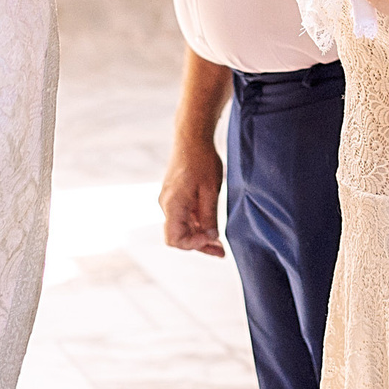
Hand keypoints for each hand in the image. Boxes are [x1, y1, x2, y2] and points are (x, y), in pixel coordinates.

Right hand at [159, 142, 224, 257]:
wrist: (192, 137)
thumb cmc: (202, 160)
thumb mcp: (210, 190)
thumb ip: (209, 216)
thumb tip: (211, 238)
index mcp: (173, 204)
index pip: (175, 239)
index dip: (194, 245)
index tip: (212, 239)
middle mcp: (167, 205)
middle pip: (178, 236)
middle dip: (199, 245)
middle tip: (221, 251)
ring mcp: (169, 200)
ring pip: (181, 227)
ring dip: (199, 236)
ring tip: (219, 243)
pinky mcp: (174, 196)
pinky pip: (183, 217)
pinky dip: (196, 224)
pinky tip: (211, 226)